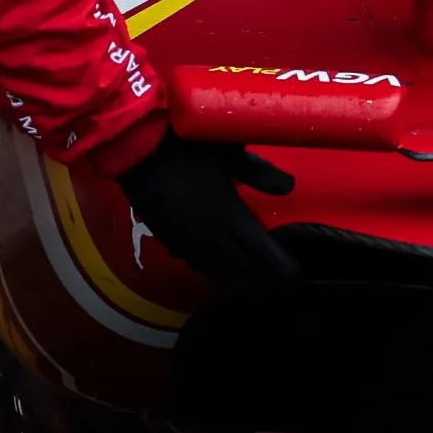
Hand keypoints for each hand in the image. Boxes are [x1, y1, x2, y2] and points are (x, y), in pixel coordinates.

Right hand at [121, 134, 300, 288]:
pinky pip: (195, 264)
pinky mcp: (168, 237)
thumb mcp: (230, 153)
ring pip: (218, 271)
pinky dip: (213, 273)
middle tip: (282, 286)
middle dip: (264, 279)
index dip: (279, 266)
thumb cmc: (187, 144)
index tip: (296, 273)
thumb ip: (260, 173)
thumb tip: (288, 187)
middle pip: (242, 268)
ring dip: (240, 281)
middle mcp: (209, 237)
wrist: (136, 145)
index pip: (261, 253)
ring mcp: (186, 240)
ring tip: (258, 287)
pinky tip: (219, 275)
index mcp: (229, 217)